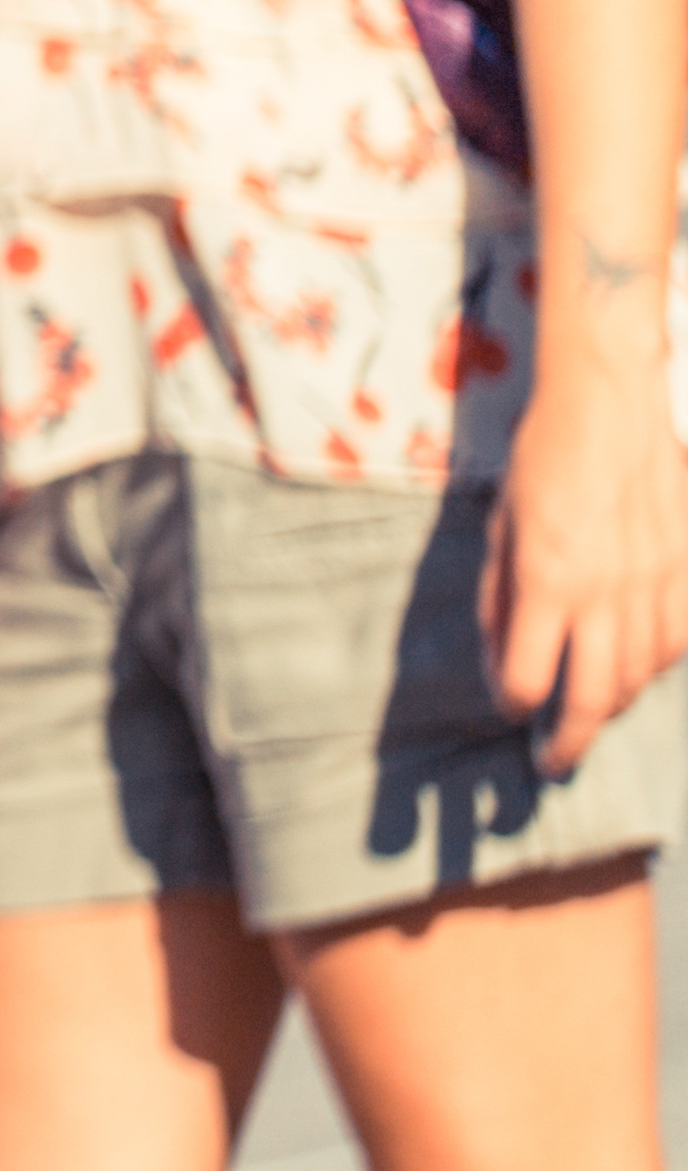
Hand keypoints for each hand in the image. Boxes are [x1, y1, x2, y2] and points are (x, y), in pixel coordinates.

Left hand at [490, 372, 687, 773]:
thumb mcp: (500, 528)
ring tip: (589, 714)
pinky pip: (678, 640)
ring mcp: (655, 584)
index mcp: (546, 581)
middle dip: (570, 740)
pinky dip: (656, 665)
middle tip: (551, 762)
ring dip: (612, 704)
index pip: (529, 678)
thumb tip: (503, 661)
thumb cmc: (542, 461)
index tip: (510, 712)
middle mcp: (605, 593)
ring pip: (641, 676)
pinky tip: (638, 668)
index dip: (514, 705)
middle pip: (593, 697)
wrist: (610, 408)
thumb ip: (502, 599)